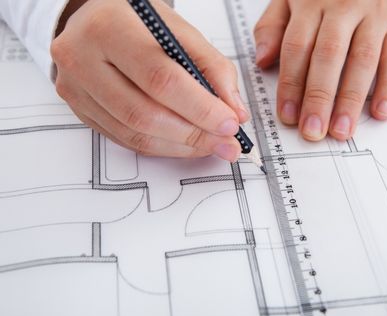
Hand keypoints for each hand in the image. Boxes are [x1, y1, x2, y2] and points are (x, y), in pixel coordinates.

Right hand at [51, 0, 247, 160]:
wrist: (96, 22)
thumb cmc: (139, 25)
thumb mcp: (181, 32)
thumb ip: (214, 69)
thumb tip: (235, 112)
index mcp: (110, 27)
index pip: (161, 78)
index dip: (200, 107)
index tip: (230, 123)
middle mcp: (82, 58)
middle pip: (145, 113)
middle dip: (194, 133)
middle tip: (226, 142)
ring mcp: (76, 88)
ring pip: (135, 134)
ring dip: (180, 146)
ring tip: (210, 144)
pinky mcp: (80, 111)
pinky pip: (126, 140)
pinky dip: (162, 147)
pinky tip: (185, 143)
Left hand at [254, 0, 386, 140]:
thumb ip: (273, 25)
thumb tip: (262, 61)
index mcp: (310, 2)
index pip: (297, 47)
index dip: (291, 84)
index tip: (288, 115)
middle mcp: (343, 6)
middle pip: (328, 56)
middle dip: (319, 97)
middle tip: (313, 130)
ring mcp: (373, 14)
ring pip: (362, 59)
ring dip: (351, 99)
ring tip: (342, 130)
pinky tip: (380, 112)